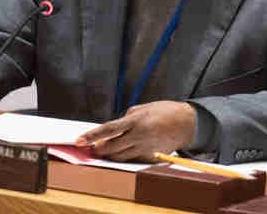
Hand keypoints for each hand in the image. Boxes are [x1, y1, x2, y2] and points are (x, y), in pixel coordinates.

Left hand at [75, 101, 195, 161]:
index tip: (79, 141)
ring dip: (110, 154)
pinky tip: (126, 148)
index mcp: (135, 120)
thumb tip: (112, 130)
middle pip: (110, 148)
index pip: (108, 129)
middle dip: (98, 149)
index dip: (92, 136)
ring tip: (105, 148)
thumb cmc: (163, 112)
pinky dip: (125, 155)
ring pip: (119, 157)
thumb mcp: (142, 108)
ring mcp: (144, 148)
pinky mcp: (150, 157)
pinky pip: (132, 159)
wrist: (186, 124)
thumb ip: (125, 118)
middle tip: (92, 147)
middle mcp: (138, 136)